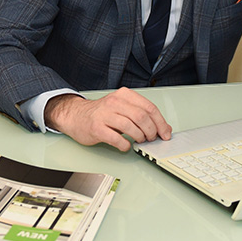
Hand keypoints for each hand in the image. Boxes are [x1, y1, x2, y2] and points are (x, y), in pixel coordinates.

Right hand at [45, 88, 171, 151]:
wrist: (76, 116)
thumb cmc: (102, 114)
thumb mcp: (123, 109)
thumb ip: (143, 115)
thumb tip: (164, 128)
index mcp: (124, 95)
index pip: (149, 107)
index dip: (160, 122)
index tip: (165, 133)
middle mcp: (114, 102)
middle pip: (142, 117)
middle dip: (151, 131)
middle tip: (151, 139)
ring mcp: (104, 114)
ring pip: (131, 127)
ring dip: (139, 137)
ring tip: (139, 141)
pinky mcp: (96, 128)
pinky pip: (117, 139)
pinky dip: (125, 145)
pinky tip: (125, 145)